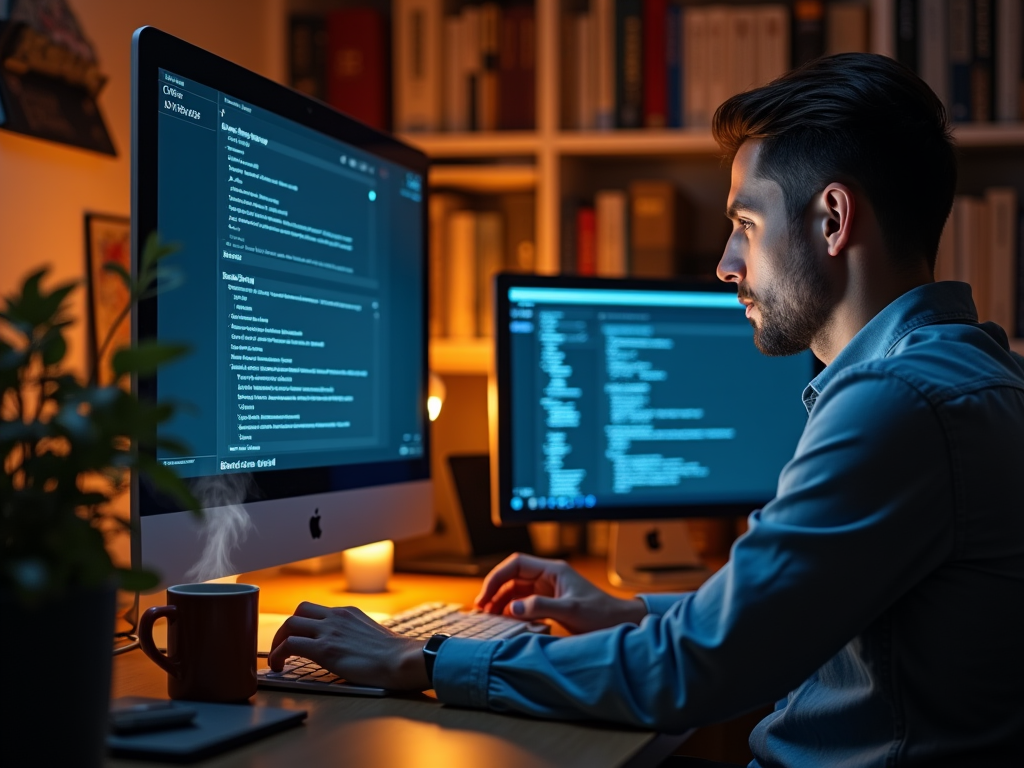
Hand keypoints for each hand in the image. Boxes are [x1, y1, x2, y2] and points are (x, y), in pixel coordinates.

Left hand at [268, 602, 429, 690]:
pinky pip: (290, 645)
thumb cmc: (395, 655)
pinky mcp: (324, 649)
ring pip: (290, 624)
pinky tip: (278, 667)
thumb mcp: (373, 635)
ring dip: (278, 640)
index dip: (303, 624)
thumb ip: (357, 636)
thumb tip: (350, 649)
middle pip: (300, 611)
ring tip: (277, 659)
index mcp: (348, 613)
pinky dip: (278, 654)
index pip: (317, 611)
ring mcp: (329, 631)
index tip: (300, 638)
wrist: (402, 660)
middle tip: (283, 646)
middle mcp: (336, 616)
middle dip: (287, 628)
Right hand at [475, 553, 646, 633]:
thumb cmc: (601, 614)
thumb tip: (512, 608)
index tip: (485, 595)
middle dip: (496, 590)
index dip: (497, 577)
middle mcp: (549, 576)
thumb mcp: (570, 610)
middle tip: (482, 609)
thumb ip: (540, 607)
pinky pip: (525, 601)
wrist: (620, 623)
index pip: (516, 564)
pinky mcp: (551, 602)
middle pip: (513, 576)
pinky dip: (514, 609)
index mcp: (553, 570)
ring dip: (502, 601)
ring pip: (517, 590)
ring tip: (490, 617)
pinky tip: (507, 620)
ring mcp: (549, 589)